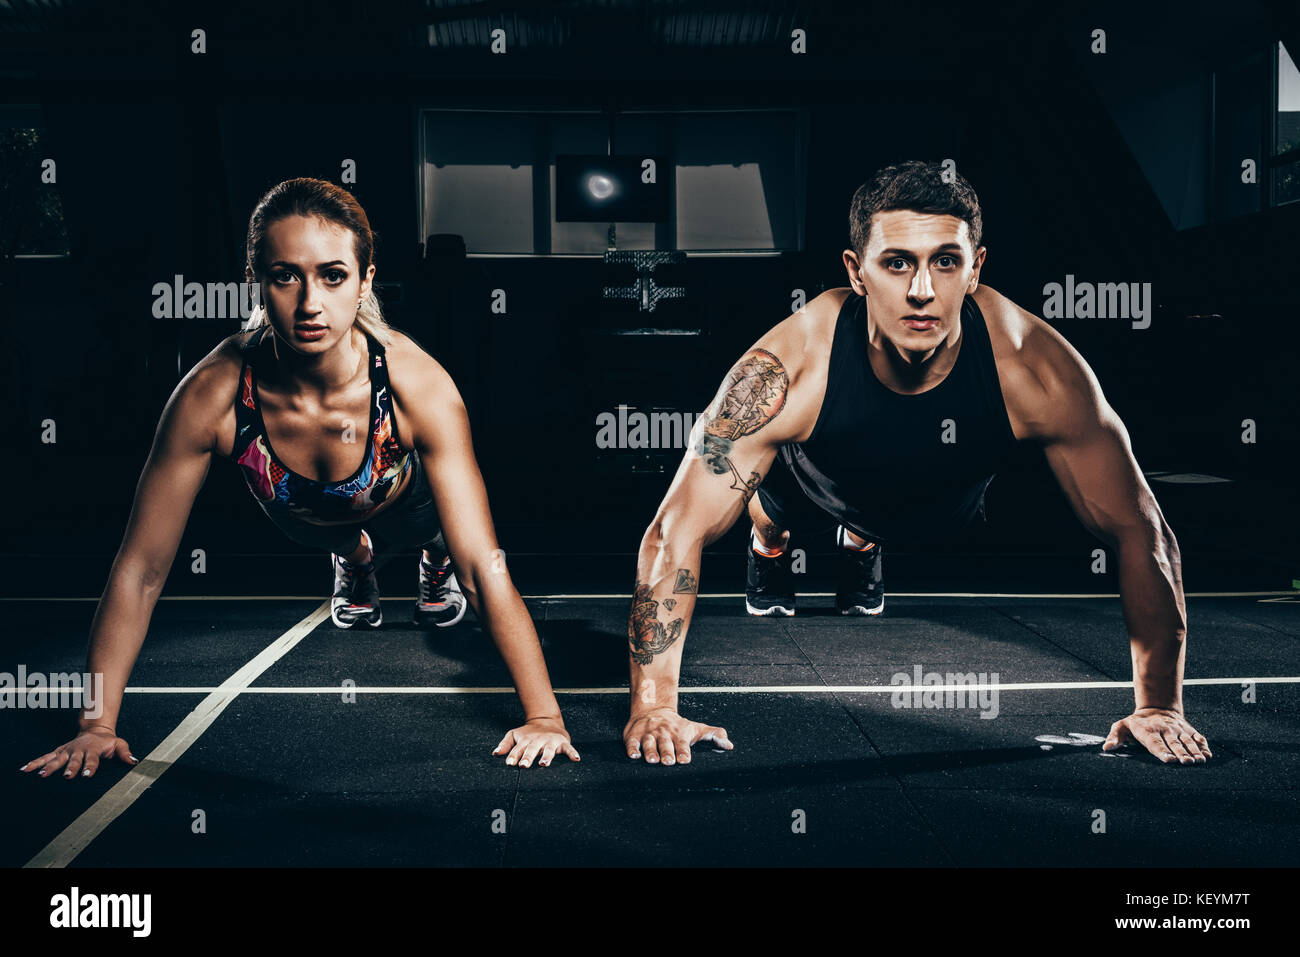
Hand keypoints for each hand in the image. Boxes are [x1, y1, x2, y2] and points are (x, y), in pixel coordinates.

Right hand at [19, 727, 137, 778]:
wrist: (94, 730)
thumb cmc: (107, 741)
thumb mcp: (118, 744)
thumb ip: (125, 753)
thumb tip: (134, 761)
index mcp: (93, 750)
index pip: (92, 760)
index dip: (90, 767)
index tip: (87, 775)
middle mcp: (77, 751)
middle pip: (73, 761)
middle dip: (69, 768)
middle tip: (66, 776)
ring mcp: (66, 751)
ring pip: (56, 759)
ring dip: (48, 767)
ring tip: (41, 775)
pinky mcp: (58, 752)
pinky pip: (45, 758)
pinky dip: (35, 763)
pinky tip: (25, 769)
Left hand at [493, 717, 578, 767]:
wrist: (547, 721)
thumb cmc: (529, 733)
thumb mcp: (515, 735)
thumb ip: (505, 744)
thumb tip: (495, 754)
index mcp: (526, 740)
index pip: (518, 749)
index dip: (513, 756)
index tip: (509, 763)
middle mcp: (538, 741)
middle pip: (532, 750)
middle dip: (527, 757)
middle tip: (523, 765)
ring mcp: (550, 741)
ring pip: (549, 750)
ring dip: (546, 756)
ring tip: (544, 764)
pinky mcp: (562, 743)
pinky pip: (569, 749)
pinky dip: (573, 753)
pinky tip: (576, 759)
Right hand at [623, 707, 732, 765]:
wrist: (654, 709)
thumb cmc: (677, 725)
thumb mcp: (696, 728)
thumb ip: (713, 735)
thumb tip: (729, 745)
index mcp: (678, 733)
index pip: (682, 743)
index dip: (683, 751)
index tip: (685, 759)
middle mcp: (663, 733)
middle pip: (665, 744)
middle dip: (667, 752)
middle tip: (669, 761)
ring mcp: (648, 734)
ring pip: (649, 743)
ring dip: (650, 752)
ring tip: (652, 760)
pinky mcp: (634, 735)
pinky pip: (631, 742)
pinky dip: (632, 749)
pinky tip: (634, 755)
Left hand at [1103, 708, 1210, 763]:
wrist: (1156, 708)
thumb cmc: (1136, 723)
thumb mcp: (1122, 726)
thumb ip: (1115, 737)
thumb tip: (1106, 747)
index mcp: (1149, 731)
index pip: (1156, 743)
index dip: (1162, 751)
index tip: (1169, 760)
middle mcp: (1166, 730)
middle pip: (1174, 743)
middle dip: (1181, 753)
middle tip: (1187, 763)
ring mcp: (1178, 730)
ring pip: (1188, 741)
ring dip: (1194, 751)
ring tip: (1200, 761)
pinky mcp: (1188, 730)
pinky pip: (1198, 738)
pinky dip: (1204, 746)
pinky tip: (1208, 755)